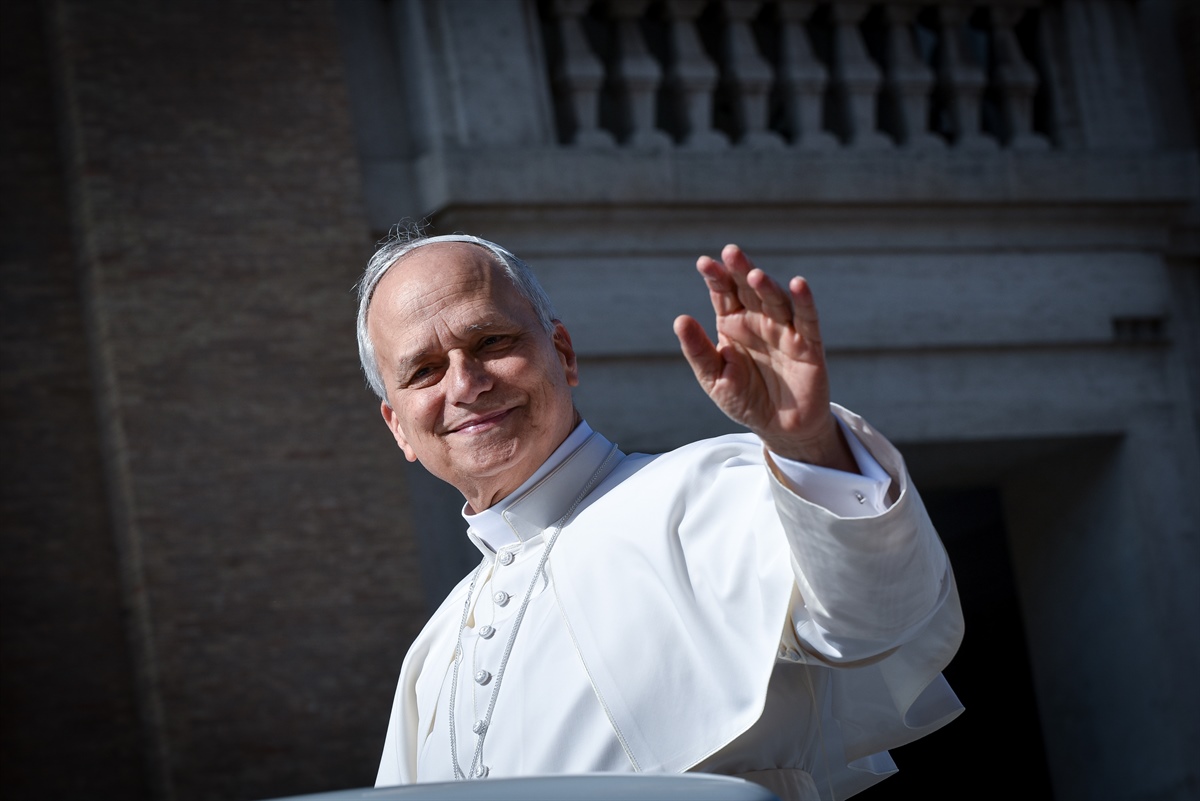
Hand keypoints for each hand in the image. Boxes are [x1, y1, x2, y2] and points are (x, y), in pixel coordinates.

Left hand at [673, 245, 855, 471]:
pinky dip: (804, 302)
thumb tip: (680, 319)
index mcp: (733, 324)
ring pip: (776, 300)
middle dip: (740, 271)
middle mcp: (758, 321)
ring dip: (767, 286)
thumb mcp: (714, 380)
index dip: (715, 277)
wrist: (780, 428)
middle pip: (749, 289)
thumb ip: (699, 351)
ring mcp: (784, 330)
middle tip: (731, 252)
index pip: (723, 293)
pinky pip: (807, 319)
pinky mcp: (808, 344)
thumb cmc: (745, 400)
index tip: (704, 263)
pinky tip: (798, 285)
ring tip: (754, 275)